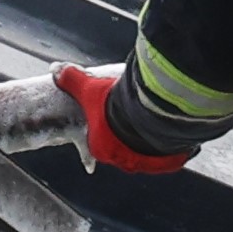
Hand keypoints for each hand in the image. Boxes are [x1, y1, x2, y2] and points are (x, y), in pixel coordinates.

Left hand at [58, 61, 197, 176]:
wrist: (151, 113)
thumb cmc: (116, 105)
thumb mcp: (89, 89)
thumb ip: (72, 80)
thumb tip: (55, 69)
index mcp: (101, 147)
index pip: (99, 142)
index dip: (107, 127)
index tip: (114, 116)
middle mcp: (123, 159)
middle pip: (125, 148)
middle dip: (130, 134)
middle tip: (137, 116)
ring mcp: (148, 162)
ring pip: (149, 153)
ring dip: (153, 141)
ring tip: (160, 122)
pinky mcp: (169, 160)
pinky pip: (172, 156)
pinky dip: (175, 147)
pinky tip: (177, 133)